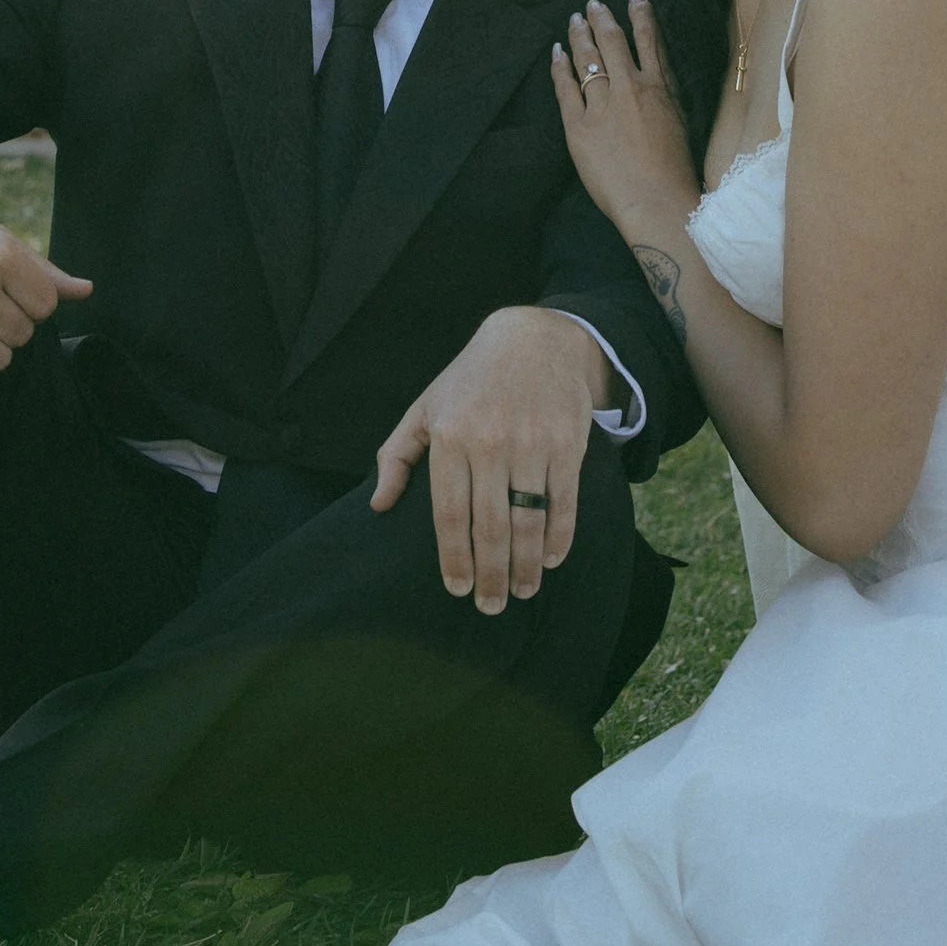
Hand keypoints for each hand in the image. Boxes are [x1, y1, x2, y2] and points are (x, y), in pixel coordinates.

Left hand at [368, 305, 609, 614]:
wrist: (534, 339)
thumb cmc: (470, 380)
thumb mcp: (424, 408)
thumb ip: (396, 457)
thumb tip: (378, 506)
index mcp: (450, 437)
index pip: (450, 513)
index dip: (454, 558)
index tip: (456, 589)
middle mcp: (490, 442)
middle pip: (490, 526)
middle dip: (491, 575)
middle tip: (491, 607)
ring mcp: (533, 443)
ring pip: (529, 520)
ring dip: (526, 565)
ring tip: (523, 591)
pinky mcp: (568, 443)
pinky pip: (565, 501)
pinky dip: (559, 536)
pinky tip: (551, 559)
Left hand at [552, 0, 698, 243]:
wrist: (656, 201)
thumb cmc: (674, 170)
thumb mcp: (680, 121)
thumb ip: (665, 95)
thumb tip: (654, 77)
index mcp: (659, 88)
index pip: (649, 40)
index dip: (640, 15)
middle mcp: (630, 88)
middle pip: (612, 42)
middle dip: (601, 18)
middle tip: (592, 4)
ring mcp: (603, 106)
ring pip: (588, 59)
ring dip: (580, 34)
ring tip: (575, 19)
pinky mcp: (580, 126)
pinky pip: (565, 88)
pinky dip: (560, 66)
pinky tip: (557, 52)